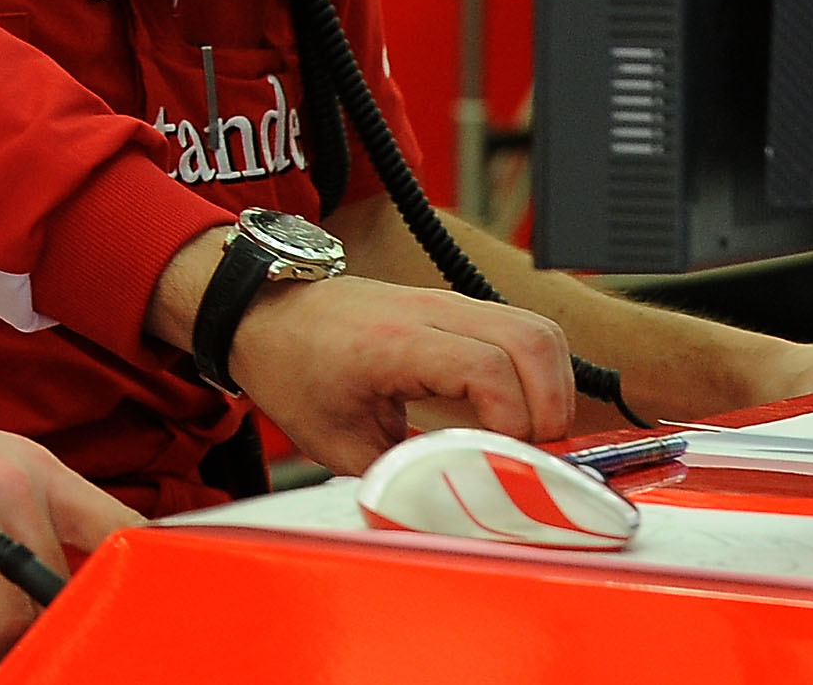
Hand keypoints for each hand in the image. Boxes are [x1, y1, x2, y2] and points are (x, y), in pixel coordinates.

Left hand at [149, 229, 573, 472]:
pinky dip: (535, 374)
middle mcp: (429, 311)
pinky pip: (521, 330)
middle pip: (533, 340)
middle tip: (533, 457)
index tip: (506, 464)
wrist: (261, 311)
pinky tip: (513, 413)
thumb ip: (399, 475)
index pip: (487, 369)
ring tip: (527, 438)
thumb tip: (457, 510)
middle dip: (551, 409)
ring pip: (538, 330)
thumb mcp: (335, 442)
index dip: (513, 422)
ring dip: (552, 389)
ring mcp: (447, 302)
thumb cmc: (291, 369)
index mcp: (394, 343)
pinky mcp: (456, 308)